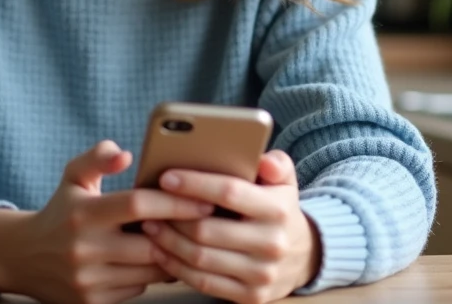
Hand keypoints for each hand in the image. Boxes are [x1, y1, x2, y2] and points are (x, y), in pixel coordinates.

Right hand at [0, 140, 213, 303]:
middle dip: (181, 234)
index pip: (138, 205)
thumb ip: (97, 158)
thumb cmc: (60, 211)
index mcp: (84, 213)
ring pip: (149, 271)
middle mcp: (84, 249)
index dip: (175, 201)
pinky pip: (137, 289)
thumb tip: (125, 154)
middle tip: (205, 224)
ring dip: (171, 256)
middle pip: (151, 244)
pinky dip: (149, 275)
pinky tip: (152, 260)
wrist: (24, 257)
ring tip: (185, 240)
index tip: (203, 199)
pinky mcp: (91, 303)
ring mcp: (87, 280)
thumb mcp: (73, 177)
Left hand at [142, 150, 321, 303]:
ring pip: (201, 258)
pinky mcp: (249, 296)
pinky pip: (204, 282)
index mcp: (278, 210)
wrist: (302, 256)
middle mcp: (272, 244)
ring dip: (168, 242)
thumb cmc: (279, 209)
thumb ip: (275, 164)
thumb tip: (263, 160)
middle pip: (207, 230)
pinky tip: (162, 252)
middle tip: (149, 205)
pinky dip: (177, 267)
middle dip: (173, 217)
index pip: (230, 193)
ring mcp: (261, 274)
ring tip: (150, 225)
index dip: (195, 184)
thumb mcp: (284, 181)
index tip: (166, 177)